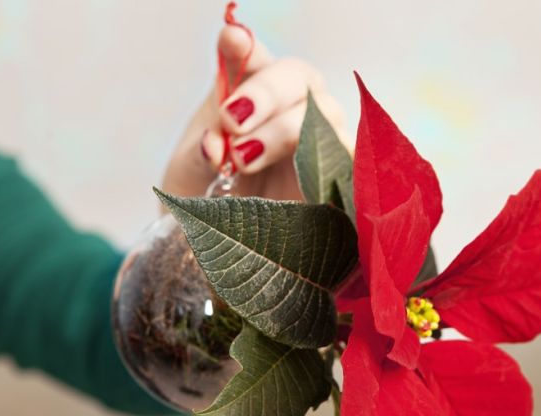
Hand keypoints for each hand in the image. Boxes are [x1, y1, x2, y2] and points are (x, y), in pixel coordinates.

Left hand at [162, 25, 348, 201]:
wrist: (225, 249)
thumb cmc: (206, 200)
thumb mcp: (190, 176)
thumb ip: (200, 154)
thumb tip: (216, 145)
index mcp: (247, 91)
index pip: (251, 54)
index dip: (243, 46)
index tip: (231, 41)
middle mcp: (291, 105)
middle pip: (298, 75)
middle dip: (265, 93)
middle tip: (232, 121)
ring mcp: (322, 137)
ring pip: (324, 114)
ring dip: (285, 131)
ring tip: (244, 159)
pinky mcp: (342, 175)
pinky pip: (350, 159)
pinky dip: (331, 161)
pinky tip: (303, 174)